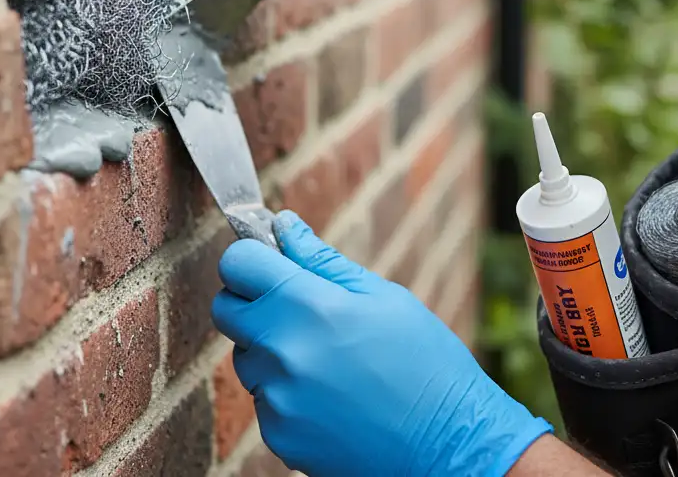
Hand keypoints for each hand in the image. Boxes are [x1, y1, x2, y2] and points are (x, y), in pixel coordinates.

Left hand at [212, 212, 551, 476]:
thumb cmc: (426, 364)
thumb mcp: (382, 297)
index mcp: (306, 306)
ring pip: (246, 356)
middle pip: (226, 309)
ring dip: (269, 349)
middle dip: (253, 300)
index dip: (251, 257)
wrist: (451, 450)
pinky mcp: (278, 436)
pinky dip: (285, 392)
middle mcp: (280, 352)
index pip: (237, 263)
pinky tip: (330, 394)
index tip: (271, 263)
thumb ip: (322, 261)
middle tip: (298, 308)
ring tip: (327, 358)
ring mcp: (276, 399)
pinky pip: (264, 399)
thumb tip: (283, 226)